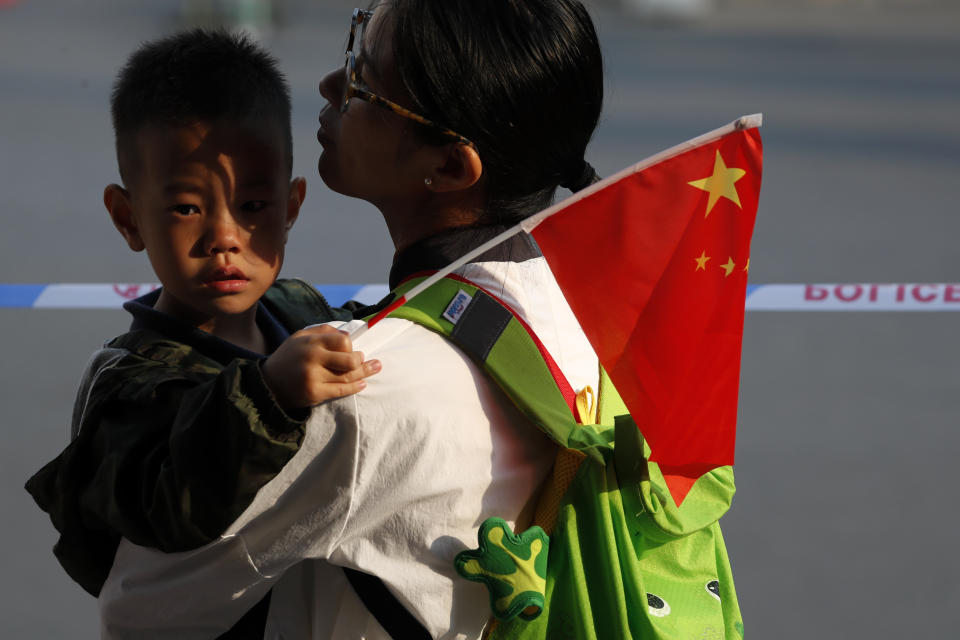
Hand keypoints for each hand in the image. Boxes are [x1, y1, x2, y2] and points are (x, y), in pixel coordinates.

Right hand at [262, 324, 380, 409]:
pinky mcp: (315, 394)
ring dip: (365, 372)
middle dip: (361, 361)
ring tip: (376, 367)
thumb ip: (324, 331)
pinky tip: (363, 383)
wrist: (268, 384)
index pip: (343, 341)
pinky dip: (355, 387)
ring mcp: (314, 378)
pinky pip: (341, 390)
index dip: (350, 346)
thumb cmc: (289, 357)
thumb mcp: (301, 337)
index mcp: (311, 342)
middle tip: (365, 360)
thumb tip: (348, 334)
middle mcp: (313, 359)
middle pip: (350, 360)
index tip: (350, 349)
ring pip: (348, 376)